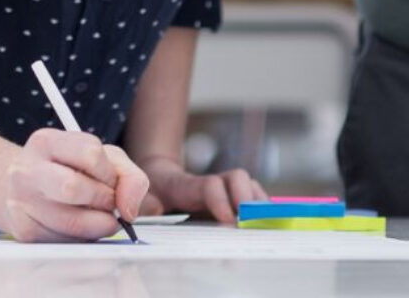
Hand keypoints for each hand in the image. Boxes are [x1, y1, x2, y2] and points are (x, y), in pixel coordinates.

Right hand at [0, 129, 150, 242]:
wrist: (25, 189)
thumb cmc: (68, 171)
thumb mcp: (102, 159)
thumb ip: (128, 177)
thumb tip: (128, 210)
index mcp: (45, 141)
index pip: (90, 154)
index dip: (109, 173)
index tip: (109, 180)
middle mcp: (26, 169)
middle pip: (74, 188)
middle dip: (103, 200)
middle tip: (107, 202)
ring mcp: (21, 201)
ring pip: (73, 223)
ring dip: (98, 225)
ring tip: (95, 215)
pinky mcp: (23, 230)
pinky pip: (65, 241)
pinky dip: (81, 238)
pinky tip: (76, 226)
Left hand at [137, 157, 266, 222]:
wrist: (162, 180)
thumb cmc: (154, 193)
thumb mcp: (144, 198)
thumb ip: (145, 204)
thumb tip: (151, 209)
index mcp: (189, 185)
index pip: (210, 185)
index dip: (221, 200)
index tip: (227, 221)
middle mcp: (214, 183)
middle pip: (239, 179)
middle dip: (248, 199)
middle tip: (250, 224)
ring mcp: (227, 189)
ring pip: (252, 187)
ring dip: (260, 206)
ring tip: (262, 228)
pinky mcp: (237, 200)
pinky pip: (257, 200)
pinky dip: (264, 213)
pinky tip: (264, 229)